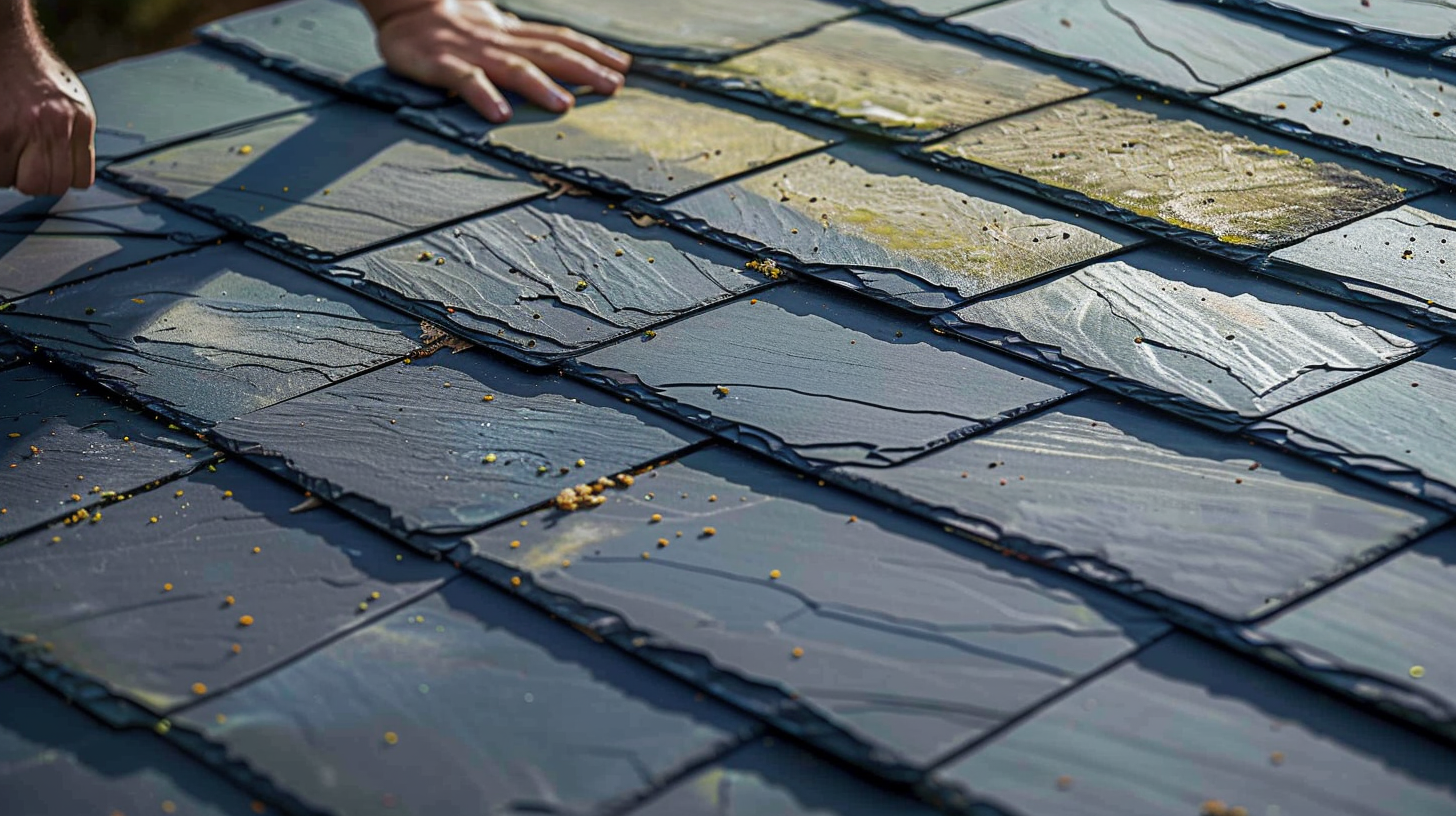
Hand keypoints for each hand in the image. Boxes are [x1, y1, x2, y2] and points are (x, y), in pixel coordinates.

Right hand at [0, 27, 94, 194]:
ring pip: (24, 184)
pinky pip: (1, 172)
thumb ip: (73, 135)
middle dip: (37, 183)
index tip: (48, 170)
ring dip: (13, 176)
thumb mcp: (70, 101)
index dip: (62, 179)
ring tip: (8, 155)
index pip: (81, 180)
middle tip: (24, 166)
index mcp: (80, 121)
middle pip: (53, 186)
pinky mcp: (0, 132)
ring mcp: (26, 129)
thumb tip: (68, 173)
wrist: (7, 42)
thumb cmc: (35, 73)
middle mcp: (57, 126)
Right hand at [370, 0, 629, 122]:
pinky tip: (501, 114)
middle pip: (548, 52)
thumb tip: (560, 54)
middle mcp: (499, 40)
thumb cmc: (452, 25)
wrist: (402, 8)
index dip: (593, 50)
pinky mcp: (441, 65)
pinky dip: (484, 97)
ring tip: (565, 105)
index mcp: (513, 33)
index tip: (624, 66)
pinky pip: (465, 81)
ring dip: (541, 86)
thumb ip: (524, 44)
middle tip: (613, 86)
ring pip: (513, 67)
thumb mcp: (495, 31)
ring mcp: (471, 53)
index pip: (560, 38)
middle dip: (583, 69)